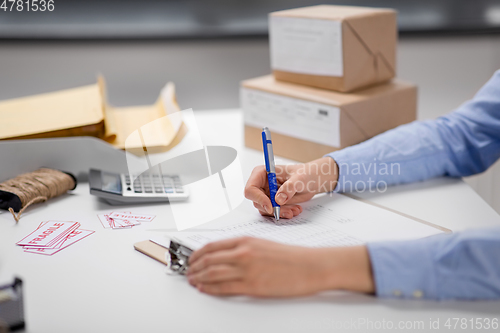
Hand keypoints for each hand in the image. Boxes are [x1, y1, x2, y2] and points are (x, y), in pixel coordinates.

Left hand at [187, 237, 373, 296]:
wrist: (311, 266)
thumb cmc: (292, 256)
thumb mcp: (264, 245)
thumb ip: (244, 249)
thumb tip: (226, 257)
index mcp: (246, 241)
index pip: (212, 246)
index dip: (197, 253)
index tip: (191, 259)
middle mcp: (243, 253)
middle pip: (209, 259)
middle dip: (193, 266)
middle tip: (187, 271)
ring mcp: (247, 269)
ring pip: (212, 273)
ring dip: (198, 277)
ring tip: (192, 280)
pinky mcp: (252, 286)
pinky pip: (224, 287)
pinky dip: (210, 288)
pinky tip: (204, 289)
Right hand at [244, 157, 338, 218]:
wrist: (313, 180)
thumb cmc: (305, 173)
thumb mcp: (300, 179)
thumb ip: (289, 187)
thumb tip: (278, 199)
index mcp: (262, 173)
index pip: (251, 188)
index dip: (258, 199)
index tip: (271, 206)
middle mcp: (261, 184)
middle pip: (257, 202)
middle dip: (273, 208)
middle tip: (288, 211)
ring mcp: (266, 194)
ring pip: (265, 209)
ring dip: (280, 212)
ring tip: (295, 210)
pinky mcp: (272, 202)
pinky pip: (273, 212)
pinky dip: (283, 213)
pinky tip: (295, 209)